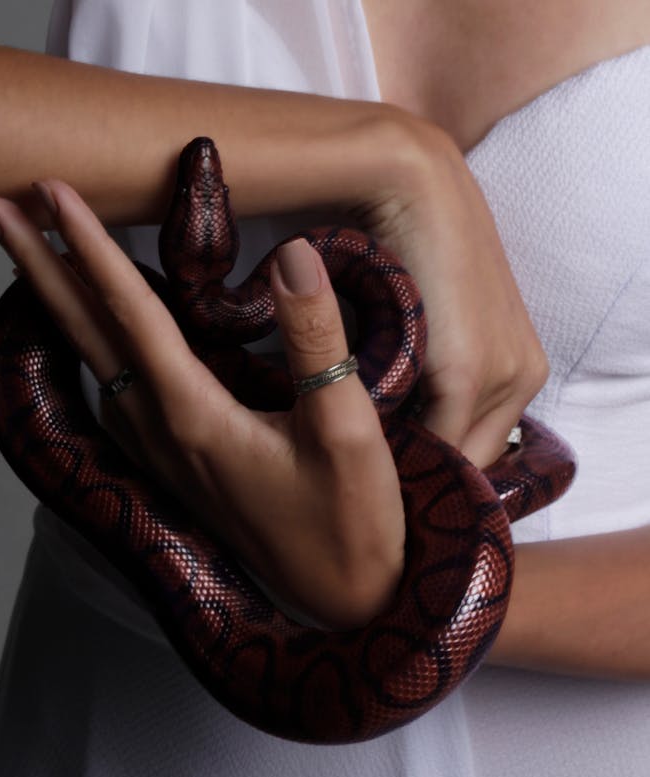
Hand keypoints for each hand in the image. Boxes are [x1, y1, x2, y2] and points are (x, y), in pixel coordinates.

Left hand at [0, 183, 404, 629]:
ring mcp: (166, 453)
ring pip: (95, 362)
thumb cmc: (352, 522)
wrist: (346, 598)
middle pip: (85, 334)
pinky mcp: (181, 465)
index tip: (50, 191)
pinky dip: (92, 348)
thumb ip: (317, 340)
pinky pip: (117, 392)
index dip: (91, 247)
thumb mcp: (347, 429)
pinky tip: (95, 340)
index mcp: (196, 416)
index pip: (131, 313)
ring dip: (59, 305)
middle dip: (38, 267)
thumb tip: (293, 254)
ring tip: (32, 259)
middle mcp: (164, 432)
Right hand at [350, 119, 547, 466]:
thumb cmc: (413, 249)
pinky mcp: (468, 372)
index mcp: (522, 366)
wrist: (411, 189)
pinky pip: (434, 439)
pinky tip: (362, 452)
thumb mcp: (431, 325)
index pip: (480, 444)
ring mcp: (502, 375)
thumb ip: (429, 374)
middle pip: (471, 458)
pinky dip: (398, 451)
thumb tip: (394, 423)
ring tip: (363, 468)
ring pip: (453, 454)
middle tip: (375, 479)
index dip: (435, 465)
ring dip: (409, 465)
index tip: (391, 476)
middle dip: (426, 473)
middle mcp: (524, 376)